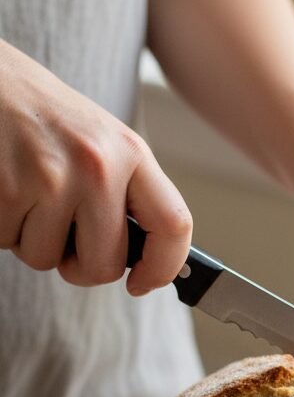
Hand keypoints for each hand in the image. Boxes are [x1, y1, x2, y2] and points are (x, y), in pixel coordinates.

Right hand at [0, 40, 191, 293]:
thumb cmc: (36, 113)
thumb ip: (121, 191)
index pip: (174, 225)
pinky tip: (1, 187)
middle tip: (59, 234)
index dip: (163, 267)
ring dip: (29, 238)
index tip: (142, 283)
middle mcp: (97, 165)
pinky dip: (0, 226)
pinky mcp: (8, 190)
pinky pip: (7, 242)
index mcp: (129, 151)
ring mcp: (51, 178)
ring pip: (46, 258)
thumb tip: (142, 259)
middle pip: (105, 265)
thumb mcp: (96, 139)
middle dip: (78, 265)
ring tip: (22, 190)